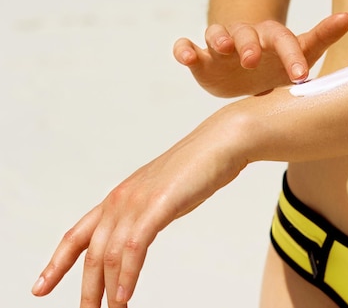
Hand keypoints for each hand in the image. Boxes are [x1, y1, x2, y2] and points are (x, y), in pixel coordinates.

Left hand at [31, 111, 247, 306]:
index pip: (77, 234)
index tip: (40, 287)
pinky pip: (133, 248)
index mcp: (119, 198)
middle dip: (87, 289)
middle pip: (90, 251)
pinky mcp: (158, 205)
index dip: (56, 263)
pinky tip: (125, 295)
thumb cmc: (197, 168)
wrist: (220, 143)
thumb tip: (143, 234)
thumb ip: (148, 213)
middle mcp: (120, 199)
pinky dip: (127, 276)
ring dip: (107, 289)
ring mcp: (137, 201)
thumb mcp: (163, 195)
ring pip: (109, 254)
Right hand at [172, 13, 347, 96]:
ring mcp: (222, 47)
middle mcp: (246, 37)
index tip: (301, 77)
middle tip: (252, 60)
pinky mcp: (203, 59)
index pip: (284, 41)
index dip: (292, 56)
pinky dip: (184, 50)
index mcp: (272, 38)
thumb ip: (323, 36)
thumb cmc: (279, 61)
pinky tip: (185, 57)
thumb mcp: (303, 50)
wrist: (249, 67)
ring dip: (218, 39)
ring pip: (216, 34)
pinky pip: (189, 48)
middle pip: (246, 35)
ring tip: (220, 48)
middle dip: (248, 45)